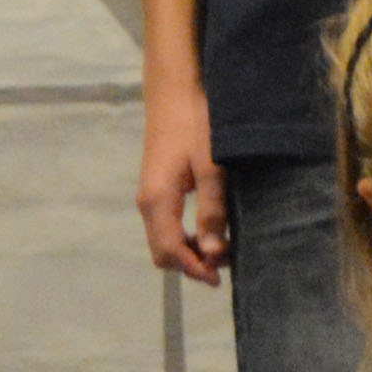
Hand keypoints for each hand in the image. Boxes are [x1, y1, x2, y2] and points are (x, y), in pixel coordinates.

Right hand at [136, 89, 225, 283]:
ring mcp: (149, 197)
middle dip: (189, 264)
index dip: (194, 269)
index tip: (219, 279)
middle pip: (162, 252)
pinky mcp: (155, 190)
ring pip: (162, 240)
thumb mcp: (212, 168)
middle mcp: (147, 204)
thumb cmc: (196, 126)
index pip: (170, 251)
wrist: (174, 92)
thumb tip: (214, 253)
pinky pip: (165, 227)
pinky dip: (184, 237)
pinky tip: (207, 230)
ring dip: (188, 252)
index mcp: (158, 201)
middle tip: (224, 265)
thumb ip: (212, 211)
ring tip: (220, 249)